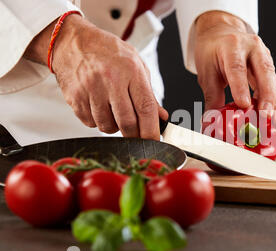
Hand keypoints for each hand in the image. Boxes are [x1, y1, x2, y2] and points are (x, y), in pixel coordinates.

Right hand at [25, 14, 167, 138]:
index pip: (145, 108)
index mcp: (131, 70)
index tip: (154, 141)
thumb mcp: (135, 64)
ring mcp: (90, 89)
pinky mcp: (74, 98)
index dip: (151, 130)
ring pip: (107, 126)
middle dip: (134, 135)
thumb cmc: (107, 52)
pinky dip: (97, 121)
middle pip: (127, 123)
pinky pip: (90, 123)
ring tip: (114, 111)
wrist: (72, 42)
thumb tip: (161, 117)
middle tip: (136, 134)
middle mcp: (110, 80)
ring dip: (114, 126)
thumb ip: (148, 93)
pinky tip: (98, 107)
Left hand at [194, 11, 275, 129]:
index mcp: (232, 45)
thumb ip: (212, 96)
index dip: (241, 87)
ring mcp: (264, 55)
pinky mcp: (269, 66)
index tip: (243, 105)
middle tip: (266, 116)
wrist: (221, 34)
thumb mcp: (206, 72)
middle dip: (267, 96)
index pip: (237, 67)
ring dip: (275, 104)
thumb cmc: (213, 52)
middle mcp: (252, 47)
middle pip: (263, 72)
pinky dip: (275, 104)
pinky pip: (274, 86)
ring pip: (272, 80)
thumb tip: (211, 120)